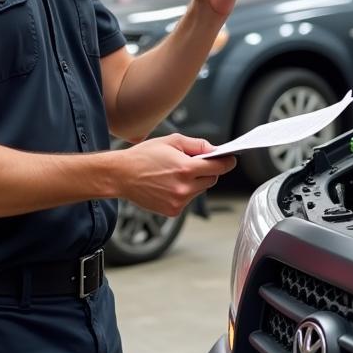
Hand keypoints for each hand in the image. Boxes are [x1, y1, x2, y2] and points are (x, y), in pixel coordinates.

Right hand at [116, 134, 235, 216]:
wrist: (121, 175)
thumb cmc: (143, 156)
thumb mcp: (171, 141)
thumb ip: (196, 145)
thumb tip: (214, 150)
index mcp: (185, 168)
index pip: (219, 167)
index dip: (227, 162)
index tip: (231, 159)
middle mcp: (184, 188)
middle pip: (211, 180)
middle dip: (207, 171)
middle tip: (193, 163)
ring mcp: (178, 202)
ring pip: (200, 190)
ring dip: (194, 182)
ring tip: (174, 174)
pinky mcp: (173, 211)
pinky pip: (188, 200)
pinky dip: (183, 192)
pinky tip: (168, 185)